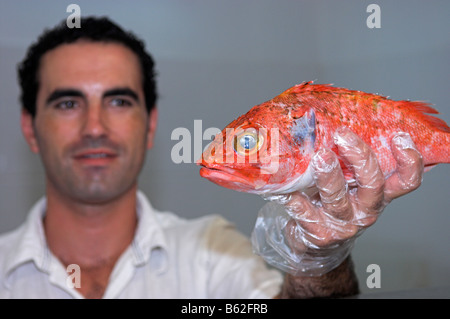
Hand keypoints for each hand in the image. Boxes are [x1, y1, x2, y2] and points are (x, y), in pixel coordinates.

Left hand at [283, 126, 423, 259]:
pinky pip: (303, 211)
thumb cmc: (332, 202)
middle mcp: (365, 209)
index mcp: (378, 194)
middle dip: (359, 157)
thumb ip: (346, 158)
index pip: (406, 180)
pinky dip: (291, 195)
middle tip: (342, 134)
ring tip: (319, 156)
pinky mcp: (319, 234)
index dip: (409, 160)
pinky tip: (282, 184)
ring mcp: (342, 223)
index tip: (398, 136)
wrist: (315, 243)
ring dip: (328, 175)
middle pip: (373, 184)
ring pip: (337, 199)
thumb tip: (330, 114)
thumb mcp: (347, 181)